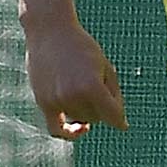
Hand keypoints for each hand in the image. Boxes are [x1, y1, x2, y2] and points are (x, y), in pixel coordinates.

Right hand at [23, 16, 125, 139]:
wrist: (50, 33)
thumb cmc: (83, 48)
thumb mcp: (106, 68)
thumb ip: (113, 95)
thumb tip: (118, 122)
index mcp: (92, 87)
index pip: (113, 116)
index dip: (120, 121)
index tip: (124, 125)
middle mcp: (73, 96)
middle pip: (97, 118)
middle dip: (101, 107)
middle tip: (95, 83)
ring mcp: (56, 100)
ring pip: (79, 120)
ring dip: (85, 111)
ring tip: (81, 84)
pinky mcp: (43, 102)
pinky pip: (56, 129)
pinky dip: (68, 133)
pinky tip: (79, 129)